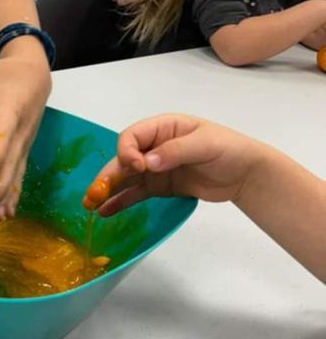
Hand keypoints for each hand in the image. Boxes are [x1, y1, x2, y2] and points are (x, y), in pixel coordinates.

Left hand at [0, 38, 50, 219]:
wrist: (36, 77)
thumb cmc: (5, 75)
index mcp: (9, 108)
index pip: (2, 133)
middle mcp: (20, 130)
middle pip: (10, 161)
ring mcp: (24, 143)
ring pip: (16, 172)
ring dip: (5, 196)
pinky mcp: (25, 151)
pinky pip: (19, 175)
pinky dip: (12, 195)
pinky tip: (5, 214)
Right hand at [89, 114, 260, 217]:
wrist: (247, 174)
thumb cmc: (229, 150)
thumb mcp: (205, 144)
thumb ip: (175, 152)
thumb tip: (148, 164)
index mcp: (163, 127)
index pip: (133, 136)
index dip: (127, 151)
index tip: (137, 167)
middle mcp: (154, 146)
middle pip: (124, 158)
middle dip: (108, 174)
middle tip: (95, 192)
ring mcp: (156, 168)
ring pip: (126, 177)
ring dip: (108, 189)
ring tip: (91, 204)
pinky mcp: (161, 187)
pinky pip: (136, 193)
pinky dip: (121, 200)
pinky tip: (106, 211)